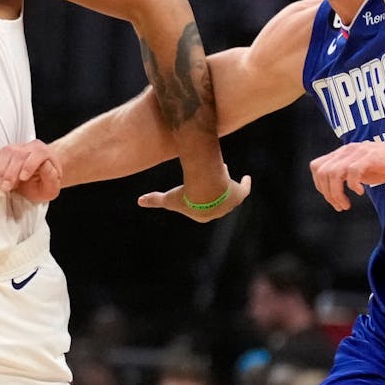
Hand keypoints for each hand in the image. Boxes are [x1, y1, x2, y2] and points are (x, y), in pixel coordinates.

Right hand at [0, 140, 62, 202]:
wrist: (38, 178)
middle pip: (19, 154)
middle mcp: (30, 147)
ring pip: (6, 152)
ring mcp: (16, 147)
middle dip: (10, 172)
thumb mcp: (52, 186)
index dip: (28, 166)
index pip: (37, 154)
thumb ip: (51, 177)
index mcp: (44, 152)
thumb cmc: (45, 183)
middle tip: (6, 187)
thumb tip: (45, 166)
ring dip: (0, 170)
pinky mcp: (6, 152)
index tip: (23, 178)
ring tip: (1, 184)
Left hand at [136, 174, 251, 223]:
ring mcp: (228, 204)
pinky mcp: (238, 195)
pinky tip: (246, 178)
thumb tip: (139, 201)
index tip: (194, 189)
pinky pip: (244, 190)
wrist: (205, 189)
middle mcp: (217, 212)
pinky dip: (245, 185)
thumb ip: (154, 199)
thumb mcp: (168, 198)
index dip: (197, 197)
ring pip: (226, 191)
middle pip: (214, 198)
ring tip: (222, 169)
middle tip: (207, 178)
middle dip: (211, 189)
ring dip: (224, 181)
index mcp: (202, 215)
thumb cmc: (186, 195)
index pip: (200, 207)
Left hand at [308, 138, 384, 210]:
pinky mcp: (371, 156)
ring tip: (346, 204)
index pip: (318, 166)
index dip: (320, 185)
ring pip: (333, 172)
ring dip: (336, 192)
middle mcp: (348, 150)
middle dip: (327, 193)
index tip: (332, 199)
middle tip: (340, 206)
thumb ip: (349, 177)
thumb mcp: (365, 171)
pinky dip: (352, 185)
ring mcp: (359, 152)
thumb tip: (336, 190)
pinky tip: (362, 192)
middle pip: (322, 171)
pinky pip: (352, 171)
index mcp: (345, 153)